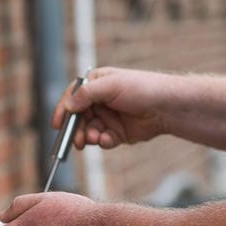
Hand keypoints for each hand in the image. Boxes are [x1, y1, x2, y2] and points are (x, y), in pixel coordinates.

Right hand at [52, 67, 171, 149]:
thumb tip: (68, 106)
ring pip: (89, 131)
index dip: (63, 110)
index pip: (72, 97)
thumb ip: (86, 94)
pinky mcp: (118, 133)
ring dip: (89, 136)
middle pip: (78, 118)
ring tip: (96, 138)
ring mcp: (109, 117)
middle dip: (76, 130)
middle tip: (77, 140)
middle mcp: (100, 101)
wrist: (168, 107)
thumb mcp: (111, 85)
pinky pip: (103, 140)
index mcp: (96, 84)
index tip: (57, 124)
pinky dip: (104, 141)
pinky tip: (110, 139)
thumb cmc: (142, 88)